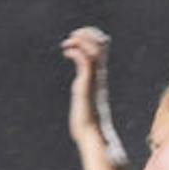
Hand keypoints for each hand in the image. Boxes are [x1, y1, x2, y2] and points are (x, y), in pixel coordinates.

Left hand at [61, 27, 123, 159]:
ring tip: (67, 43)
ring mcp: (94, 80)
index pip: (102, 48)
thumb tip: (82, 95)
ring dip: (81, 40)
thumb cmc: (86, 123)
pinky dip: (76, 51)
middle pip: (102, 44)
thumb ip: (83, 93)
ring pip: (95, 49)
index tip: (76, 39)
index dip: (91, 37)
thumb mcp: (84, 101)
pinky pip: (86, 61)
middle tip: (72, 37)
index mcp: (98, 76)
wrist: (91, 136)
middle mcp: (99, 75)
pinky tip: (66, 52)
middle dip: (87, 33)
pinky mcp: (87, 85)